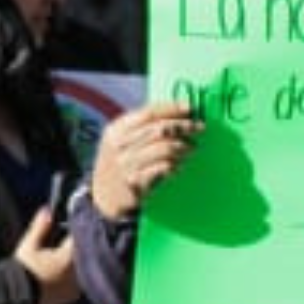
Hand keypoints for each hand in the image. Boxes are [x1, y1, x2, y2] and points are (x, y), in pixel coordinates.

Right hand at [10, 204, 79, 303]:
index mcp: (68, 257)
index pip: (79, 238)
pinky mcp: (71, 297)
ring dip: (77, 264)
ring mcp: (76, 287)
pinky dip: (73, 278)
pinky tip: (63, 276)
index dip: (75, 231)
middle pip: (83, 255)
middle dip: (76, 249)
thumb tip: (47, 209)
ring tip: (64, 261)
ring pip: (82, 270)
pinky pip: (78, 284)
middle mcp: (77, 272)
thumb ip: (40, 227)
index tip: (71, 226)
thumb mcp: (29, 244)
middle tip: (66, 244)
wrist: (16, 296)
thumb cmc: (23, 269)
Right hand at [89, 99, 199, 222]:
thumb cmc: (120, 162)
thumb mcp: (121, 140)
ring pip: (164, 148)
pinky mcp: (135, 180)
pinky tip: (179, 166)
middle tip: (199, 127)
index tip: (190, 107)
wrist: (104, 195)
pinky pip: (162, 168)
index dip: (171, 108)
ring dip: (182, 146)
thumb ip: (141, 126)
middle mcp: (119, 145)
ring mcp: (126, 163)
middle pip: (159, 129)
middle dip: (183, 126)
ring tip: (191, 148)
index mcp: (116, 129)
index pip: (148, 113)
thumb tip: (175, 112)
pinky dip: (174, 165)